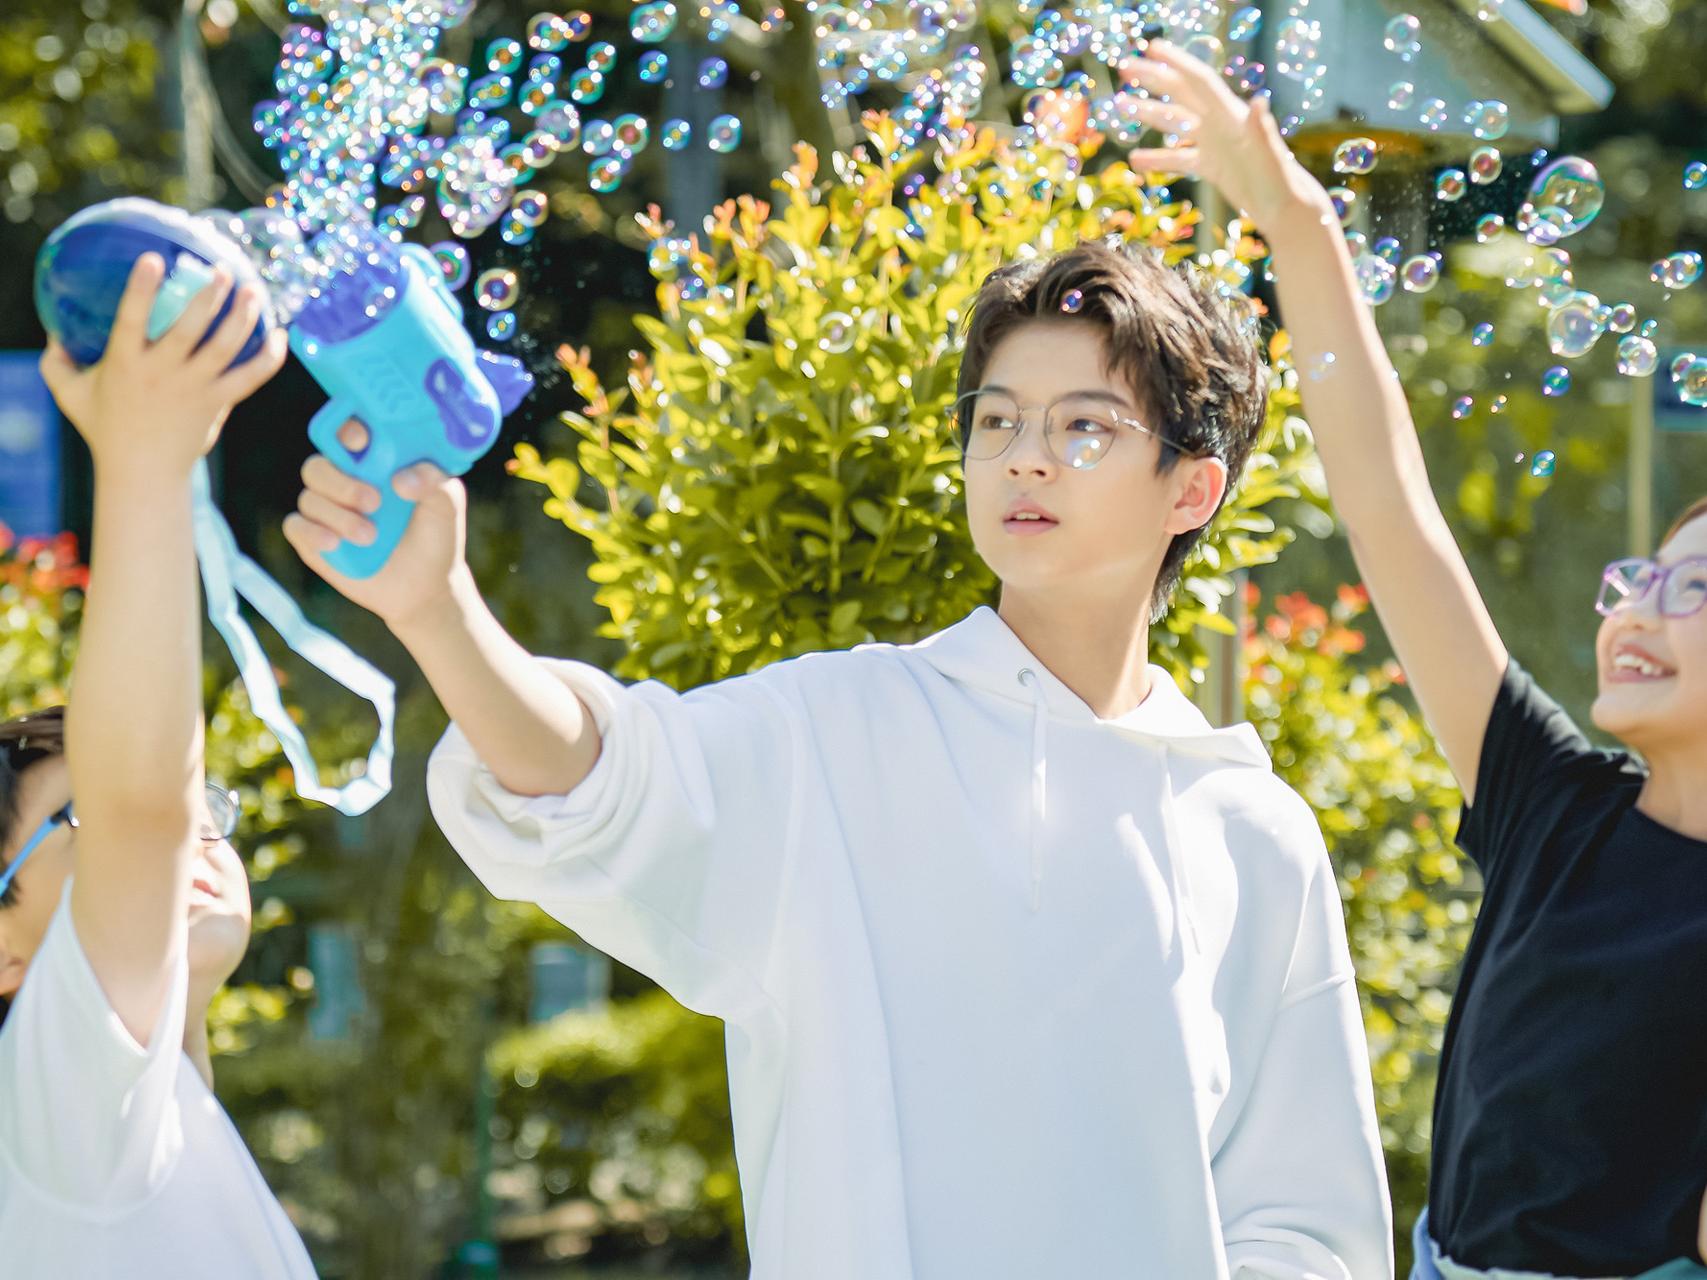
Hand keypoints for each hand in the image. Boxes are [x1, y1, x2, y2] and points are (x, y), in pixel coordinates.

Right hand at [38, 253, 287, 477]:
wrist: (142, 472)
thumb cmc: (105, 429)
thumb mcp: (70, 395)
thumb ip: (57, 363)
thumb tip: (53, 334)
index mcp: (125, 363)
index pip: (131, 319)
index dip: (142, 289)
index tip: (153, 258)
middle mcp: (162, 373)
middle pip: (190, 330)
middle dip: (208, 297)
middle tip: (223, 269)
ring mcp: (194, 389)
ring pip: (225, 349)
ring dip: (242, 318)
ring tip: (254, 291)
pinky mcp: (217, 403)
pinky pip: (251, 378)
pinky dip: (269, 359)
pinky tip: (281, 336)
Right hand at [283, 417, 472, 632]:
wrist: (425, 587)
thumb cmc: (435, 536)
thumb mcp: (447, 505)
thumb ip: (434, 481)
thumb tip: (401, 479)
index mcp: (373, 461)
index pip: (347, 433)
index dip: (346, 428)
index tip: (360, 439)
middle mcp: (344, 479)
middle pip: (318, 465)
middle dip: (341, 482)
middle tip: (373, 502)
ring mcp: (326, 510)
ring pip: (309, 497)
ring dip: (338, 516)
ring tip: (371, 537)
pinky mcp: (313, 539)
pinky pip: (295, 526)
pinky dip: (312, 532)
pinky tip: (334, 544)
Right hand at [1120, 41, 1339, 241]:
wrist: (1285, 208)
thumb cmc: (1281, 182)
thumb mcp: (1271, 156)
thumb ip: (1261, 129)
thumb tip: (1256, 101)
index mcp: (1231, 116)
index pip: (1199, 81)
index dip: (1175, 62)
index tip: (1151, 48)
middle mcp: (1220, 123)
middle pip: (1181, 93)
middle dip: (1153, 79)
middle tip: (1125, 68)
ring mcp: (1214, 143)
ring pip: (1175, 122)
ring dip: (1148, 113)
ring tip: (1120, 105)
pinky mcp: (1211, 165)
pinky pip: (1179, 158)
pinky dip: (1158, 158)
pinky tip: (1135, 161)